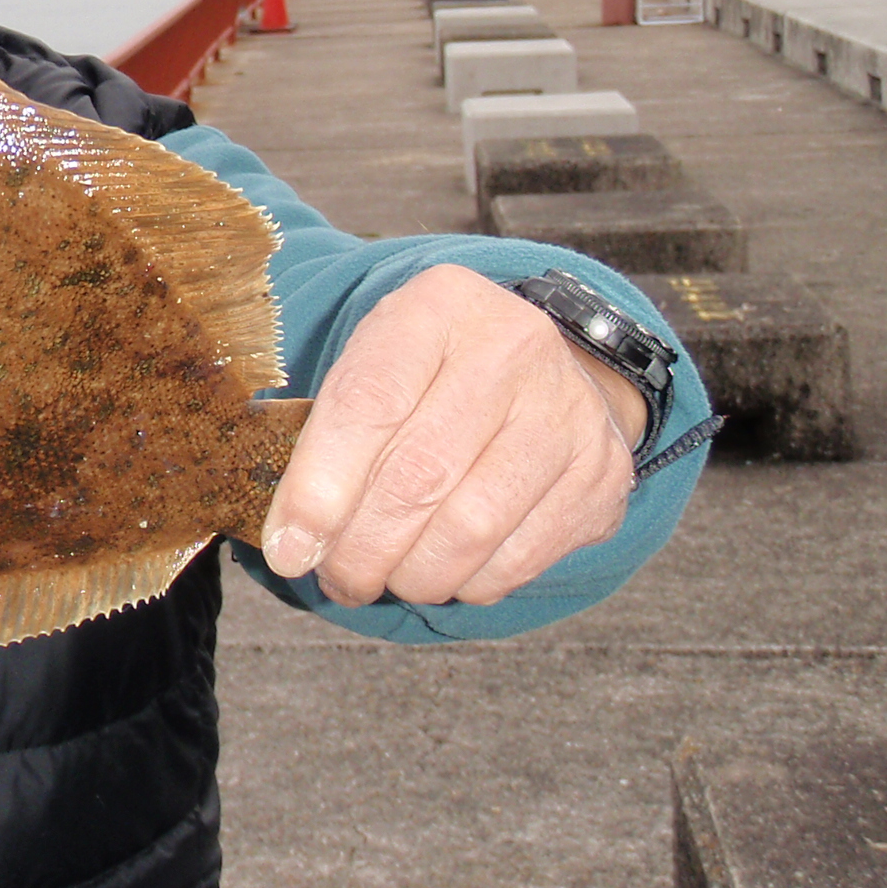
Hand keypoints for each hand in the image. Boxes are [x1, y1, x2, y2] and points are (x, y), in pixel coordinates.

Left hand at [259, 264, 646, 606]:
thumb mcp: (373, 366)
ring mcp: (568, 411)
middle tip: (334, 577)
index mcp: (438, 305)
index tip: (286, 547)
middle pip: (418, 476)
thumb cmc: (429, 374)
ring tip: (380, 580)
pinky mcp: (600, 474)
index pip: (367, 405)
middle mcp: (514, 346)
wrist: (537, 366)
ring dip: (411, 575)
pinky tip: (441, 573)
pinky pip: (518, 558)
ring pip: (470, 528)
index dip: (319, 489)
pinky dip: (467, 583)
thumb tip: (289, 544)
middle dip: (361, 548)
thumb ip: (324, 439)